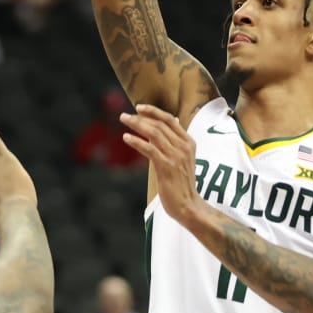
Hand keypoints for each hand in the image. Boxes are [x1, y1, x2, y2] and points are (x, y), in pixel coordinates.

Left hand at [118, 104, 199, 222]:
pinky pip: (149, 148)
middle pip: (160, 124)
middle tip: (124, 116)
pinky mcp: (166, 166)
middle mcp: (183, 146)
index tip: (139, 107)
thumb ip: (176, 143)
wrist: (188, 205)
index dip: (154, 111)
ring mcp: (175, 156)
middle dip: (140, 117)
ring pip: (154, 133)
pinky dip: (136, 141)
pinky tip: (126, 138)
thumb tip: (171, 126)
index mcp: (189, 142)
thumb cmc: (182, 184)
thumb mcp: (183, 159)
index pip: (170, 120)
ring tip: (123, 121)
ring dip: (136, 125)